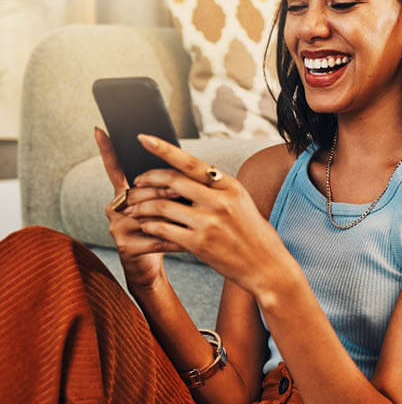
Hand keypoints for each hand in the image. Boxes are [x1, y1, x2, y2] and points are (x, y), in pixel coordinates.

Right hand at [94, 127, 183, 291]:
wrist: (150, 268)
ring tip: (192, 216)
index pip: (114, 168)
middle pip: (141, 190)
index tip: (100, 128)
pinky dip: (175, 238)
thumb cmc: (162, 231)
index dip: (107, 149)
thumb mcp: (163, 206)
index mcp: (124, 193)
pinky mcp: (126, 246)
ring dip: (172, 213)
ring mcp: (117, 226)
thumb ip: (166, 187)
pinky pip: (156, 236)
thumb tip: (185, 164)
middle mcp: (115, 207)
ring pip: (148, 212)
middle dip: (165, 190)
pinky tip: (189, 242)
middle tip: (185, 193)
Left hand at [122, 134, 291, 295]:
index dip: (164, 148)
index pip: (191, 162)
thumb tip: (185, 175)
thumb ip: (215, 188)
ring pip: (162, 206)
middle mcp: (219, 201)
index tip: (144, 138)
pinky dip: (150, 226)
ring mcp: (208, 223)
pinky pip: (163, 230)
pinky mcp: (199, 244)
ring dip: (142, 206)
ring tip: (134, 208)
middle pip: (172, 181)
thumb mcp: (240, 202)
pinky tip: (145, 226)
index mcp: (229, 186)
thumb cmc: (252, 233)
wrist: (265, 265)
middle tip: (135, 183)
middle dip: (147, 179)